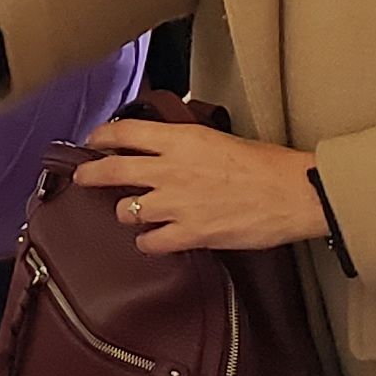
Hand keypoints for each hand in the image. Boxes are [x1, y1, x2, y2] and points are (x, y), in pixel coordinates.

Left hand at [72, 117, 325, 254]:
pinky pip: (149, 242)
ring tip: (135, 212)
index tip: (94, 140)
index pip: (125, 132)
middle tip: (83, 177)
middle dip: (90, 174)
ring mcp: (176, 204)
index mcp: (180, 140)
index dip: (102, 136)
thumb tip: (168, 143)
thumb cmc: (266, 164)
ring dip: (127, 212)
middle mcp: (170, 170)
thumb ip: (187, 142)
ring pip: (126, 210)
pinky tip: (154, 239)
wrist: (292, 194)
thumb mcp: (220, 138)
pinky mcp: (188, 234)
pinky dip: (148, 242)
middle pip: (112, 170)